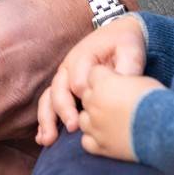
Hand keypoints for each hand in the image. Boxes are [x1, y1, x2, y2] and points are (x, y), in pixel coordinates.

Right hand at [36, 14, 146, 146]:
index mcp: (83, 57)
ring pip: (48, 98)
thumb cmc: (124, 43)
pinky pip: (49, 104)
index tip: (90, 112)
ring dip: (47, 119)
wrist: (118, 34)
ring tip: (48, 140)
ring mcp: (64, 78)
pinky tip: (43, 139)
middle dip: (64, 109)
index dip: (84, 96)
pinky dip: (44, 121)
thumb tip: (125, 84)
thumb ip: (127, 65)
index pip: (78, 80)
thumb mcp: (130, 50)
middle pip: (59, 89)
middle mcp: (69, 67)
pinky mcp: (64, 88)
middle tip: (73, 127)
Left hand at [79, 65, 165, 161]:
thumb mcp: (140, 80)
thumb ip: (122, 80)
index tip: (116, 82)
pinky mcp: (101, 146)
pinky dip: (93, 138)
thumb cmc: (155, 100)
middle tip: (115, 102)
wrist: (163, 129)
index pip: (93, 74)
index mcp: (103, 83)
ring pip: (83, 119)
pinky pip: (86, 141)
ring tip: (109, 120)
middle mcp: (95, 103)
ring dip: (93, 118)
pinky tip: (106, 136)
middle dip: (97, 97)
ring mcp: (96, 126)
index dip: (105, 77)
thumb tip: (120, 83)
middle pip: (86, 95)